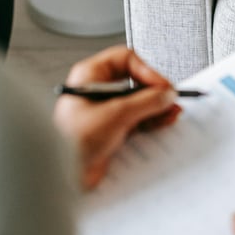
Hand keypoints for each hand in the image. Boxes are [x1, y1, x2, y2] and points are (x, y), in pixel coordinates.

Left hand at [53, 46, 180, 188]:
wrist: (62, 175)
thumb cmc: (71, 141)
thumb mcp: (116, 114)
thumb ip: (146, 102)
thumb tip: (165, 94)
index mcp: (90, 76)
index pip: (126, 60)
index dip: (147, 71)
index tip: (162, 85)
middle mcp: (98, 90)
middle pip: (135, 81)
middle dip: (156, 91)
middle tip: (170, 99)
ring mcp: (106, 111)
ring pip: (139, 102)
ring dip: (157, 106)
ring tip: (172, 112)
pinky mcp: (112, 130)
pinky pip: (137, 120)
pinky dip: (152, 120)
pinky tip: (164, 122)